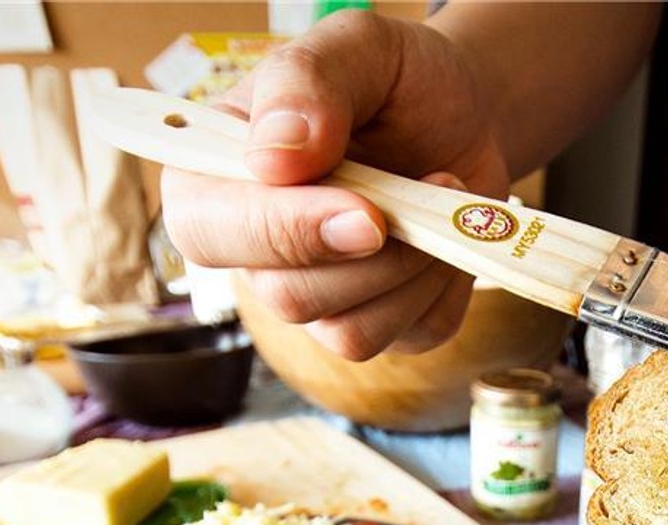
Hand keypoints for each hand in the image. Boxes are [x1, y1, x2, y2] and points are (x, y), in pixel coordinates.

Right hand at [159, 9, 511, 358]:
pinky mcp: (377, 326)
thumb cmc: (392, 84)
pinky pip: (405, 334)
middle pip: (288, 297)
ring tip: (437, 191)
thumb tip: (273, 156)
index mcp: (214, 178)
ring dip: (413, 267)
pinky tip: (442, 234)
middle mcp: (256, 253)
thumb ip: (304, 83)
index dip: (281, 231)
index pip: (207, 233)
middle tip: (430, 179)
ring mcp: (316, 299)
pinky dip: (439, 286)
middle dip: (373, 253)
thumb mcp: (355, 46)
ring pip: (349, 332)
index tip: (363, 209)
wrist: (461, 118)